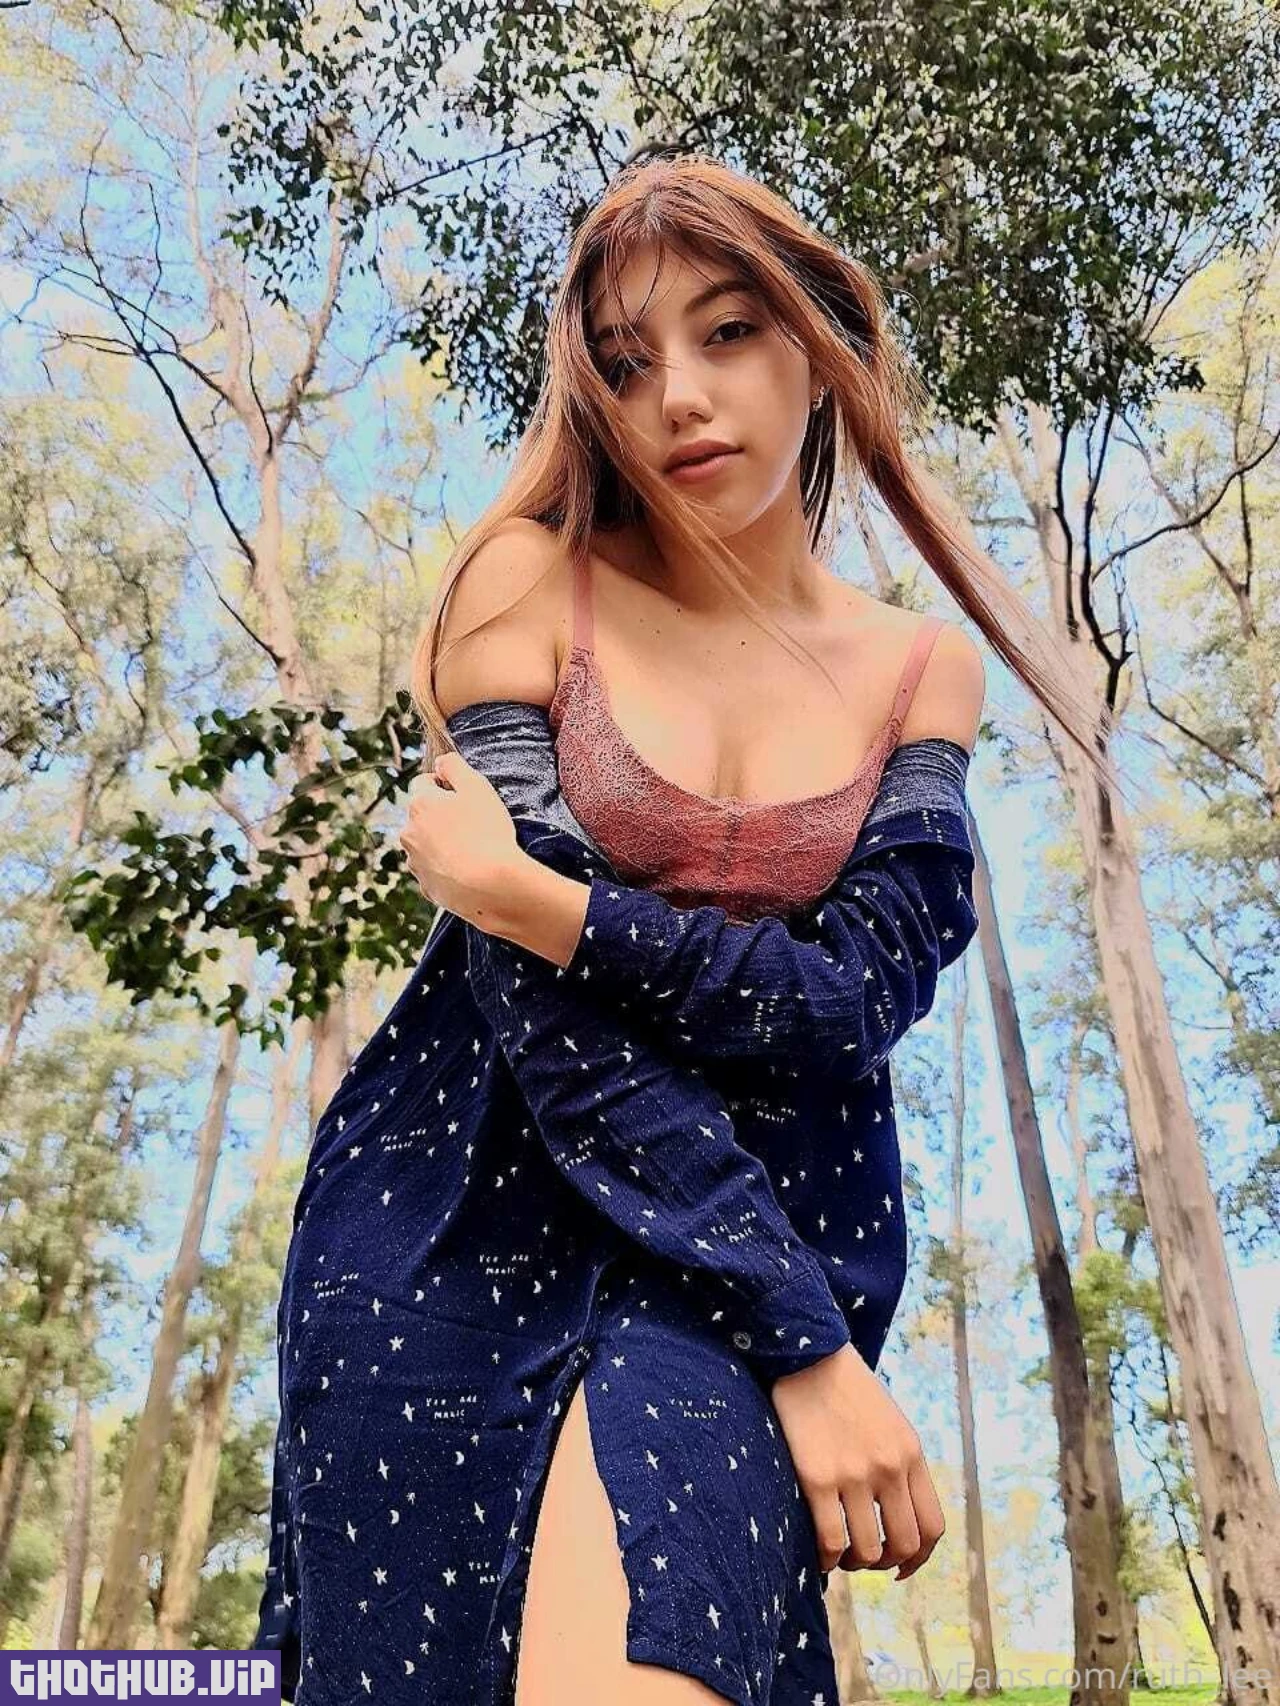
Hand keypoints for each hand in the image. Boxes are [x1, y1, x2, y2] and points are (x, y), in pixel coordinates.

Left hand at [398, 750, 521, 929]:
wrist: (491, 885)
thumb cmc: (487, 833)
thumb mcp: (477, 787)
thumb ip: (454, 766)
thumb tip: (440, 762)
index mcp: (419, 804)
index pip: (423, 783)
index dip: (446, 786)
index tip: (466, 797)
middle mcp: (408, 832)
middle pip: (422, 815)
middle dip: (442, 816)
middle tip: (473, 824)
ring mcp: (415, 862)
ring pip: (426, 844)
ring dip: (442, 842)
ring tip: (472, 850)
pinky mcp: (425, 886)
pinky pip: (434, 870)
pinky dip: (447, 868)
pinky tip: (468, 870)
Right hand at [770, 1344, 944, 1580]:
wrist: (808, 1355)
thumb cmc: (846, 1389)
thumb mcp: (890, 1423)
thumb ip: (899, 1465)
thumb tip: (896, 1516)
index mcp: (911, 1454)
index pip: (932, 1527)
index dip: (919, 1558)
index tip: (900, 1566)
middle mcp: (889, 1468)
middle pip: (903, 1545)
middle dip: (886, 1563)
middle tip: (865, 1558)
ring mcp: (854, 1475)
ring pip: (867, 1551)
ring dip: (854, 1562)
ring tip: (840, 1552)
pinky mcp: (817, 1478)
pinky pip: (830, 1541)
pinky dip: (827, 1559)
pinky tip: (818, 1552)